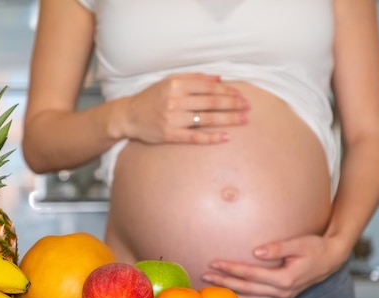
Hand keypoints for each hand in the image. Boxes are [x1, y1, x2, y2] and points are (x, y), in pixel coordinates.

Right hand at [122, 73, 249, 144]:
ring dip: (228, 119)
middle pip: (211, 102)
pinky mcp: (170, 135)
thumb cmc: (151, 98)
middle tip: (248, 106)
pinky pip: (195, 136)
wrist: (129, 116)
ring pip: (207, 118)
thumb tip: (219, 79)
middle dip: (233, 104)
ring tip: (244, 120)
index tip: (241, 94)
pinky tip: (226, 137)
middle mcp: (175, 100)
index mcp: (176, 84)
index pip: (208, 87)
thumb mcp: (169, 81)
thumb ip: (193, 78)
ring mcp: (173, 119)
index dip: (227, 91)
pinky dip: (212, 137)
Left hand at [201, 235, 343, 297]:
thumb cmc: (315, 248)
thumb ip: (277, 248)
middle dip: (224, 282)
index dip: (231, 269)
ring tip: (211, 288)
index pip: (251, 274)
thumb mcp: (299, 243)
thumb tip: (256, 251)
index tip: (215, 263)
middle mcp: (282, 292)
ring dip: (229, 295)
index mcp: (285, 279)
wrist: (331, 258)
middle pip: (246, 289)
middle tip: (205, 276)